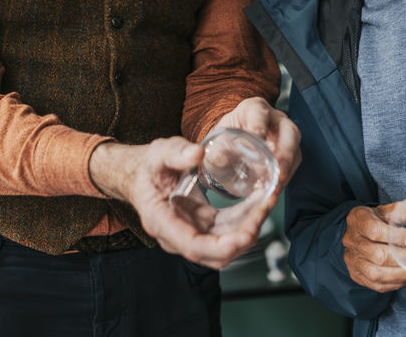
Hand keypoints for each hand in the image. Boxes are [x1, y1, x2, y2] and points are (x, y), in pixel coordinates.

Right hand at [87, 138, 266, 269]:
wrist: (138, 174)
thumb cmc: (147, 166)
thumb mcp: (159, 153)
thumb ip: (176, 152)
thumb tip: (198, 154)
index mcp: (162, 222)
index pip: (196, 248)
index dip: (226, 245)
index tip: (249, 229)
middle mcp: (176, 236)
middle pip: (216, 254)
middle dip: (246, 235)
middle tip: (266, 205)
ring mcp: (190, 234)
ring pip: (225, 246)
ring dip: (249, 228)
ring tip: (267, 200)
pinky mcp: (200, 227)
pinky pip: (226, 232)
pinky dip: (244, 221)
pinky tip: (257, 202)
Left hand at [214, 96, 301, 190]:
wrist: (230, 148)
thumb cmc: (225, 140)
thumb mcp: (216, 144)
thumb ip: (217, 151)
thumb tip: (221, 158)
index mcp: (253, 109)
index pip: (259, 115)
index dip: (259, 128)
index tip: (256, 145)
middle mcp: (274, 118)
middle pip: (288, 130)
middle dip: (285, 153)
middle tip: (277, 172)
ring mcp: (285, 134)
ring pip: (295, 147)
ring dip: (287, 168)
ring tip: (276, 186)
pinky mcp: (290, 150)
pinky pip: (294, 162)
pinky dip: (286, 176)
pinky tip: (275, 188)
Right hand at [343, 203, 405, 291]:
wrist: (358, 234)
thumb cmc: (375, 221)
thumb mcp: (386, 211)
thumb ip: (402, 211)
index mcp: (357, 220)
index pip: (375, 231)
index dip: (397, 236)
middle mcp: (351, 241)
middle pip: (377, 255)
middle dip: (403, 257)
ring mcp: (352, 261)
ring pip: (377, 273)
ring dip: (401, 273)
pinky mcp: (357, 276)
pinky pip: (377, 285)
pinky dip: (396, 282)